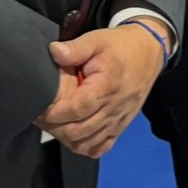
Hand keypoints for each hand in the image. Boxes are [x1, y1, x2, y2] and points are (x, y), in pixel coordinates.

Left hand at [36, 27, 162, 157]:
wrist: (148, 52)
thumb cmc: (120, 46)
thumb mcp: (97, 40)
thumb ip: (75, 48)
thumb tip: (54, 51)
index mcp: (106, 86)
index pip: (77, 109)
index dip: (55, 112)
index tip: (38, 108)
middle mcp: (113, 108)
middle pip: (79, 130)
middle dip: (54, 127)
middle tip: (39, 117)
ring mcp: (118, 120)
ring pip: (87, 143)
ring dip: (66, 138)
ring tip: (52, 125)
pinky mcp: (121, 126)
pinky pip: (101, 147)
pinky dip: (84, 146)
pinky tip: (73, 136)